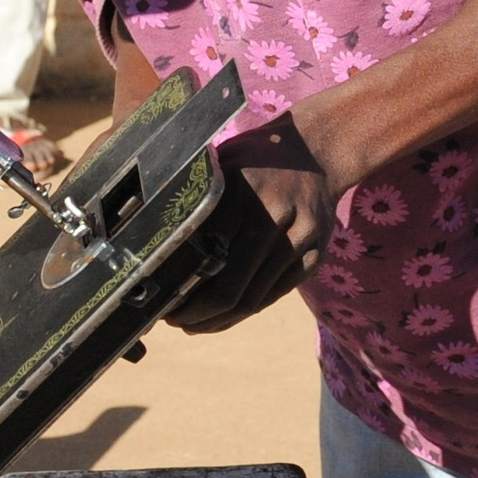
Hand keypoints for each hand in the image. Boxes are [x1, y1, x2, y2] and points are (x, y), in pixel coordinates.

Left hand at [167, 117, 338, 333]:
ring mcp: (299, 240)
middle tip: (172, 321)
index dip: (179, 286)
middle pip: (229, 286)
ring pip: (252, 299)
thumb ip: (199, 205)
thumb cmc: (256, 160)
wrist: (320, 152)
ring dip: (219, 320)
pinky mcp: (314, 257)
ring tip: (193, 325)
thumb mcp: (221, 168)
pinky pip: (273, 295)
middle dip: (195, 313)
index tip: (157, 299)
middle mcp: (274, 217)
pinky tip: (223, 317)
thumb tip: (157, 251)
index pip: (204, 255)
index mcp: (242, 193)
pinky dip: (245, 311)